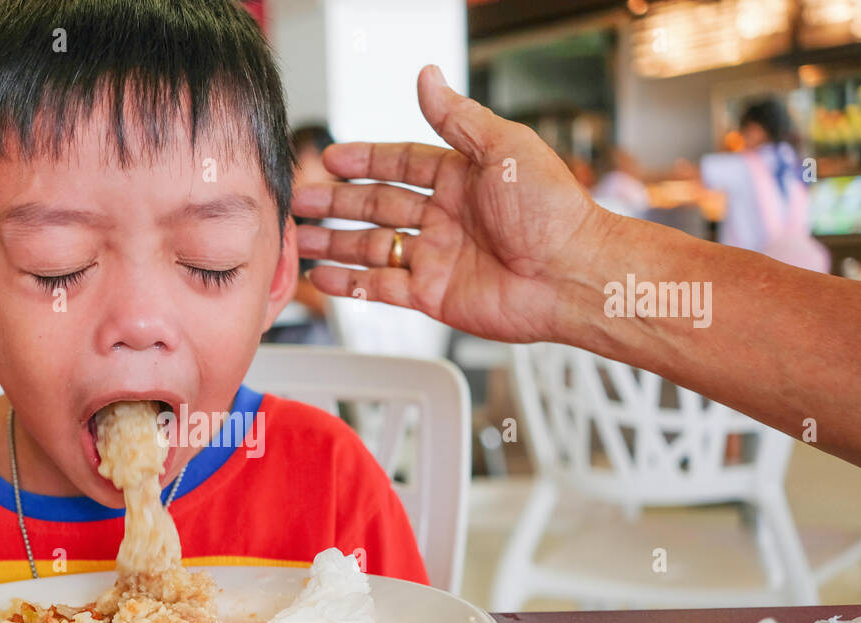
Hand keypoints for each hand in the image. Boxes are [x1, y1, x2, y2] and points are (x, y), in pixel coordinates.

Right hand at [292, 65, 614, 344]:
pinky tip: (324, 278)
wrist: (571, 274)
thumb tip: (428, 77)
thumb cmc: (552, 211)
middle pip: (377, 205)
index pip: (400, 163)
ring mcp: (437, 257)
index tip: (330, 159)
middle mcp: (445, 217)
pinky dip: (351, 285)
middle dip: (337, 202)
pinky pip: (382, 287)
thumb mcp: (503, 148)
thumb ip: (457, 117)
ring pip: (372, 247)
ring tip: (301, 240)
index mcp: (461, 177)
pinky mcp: (433, 295)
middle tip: (301, 200)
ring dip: (336, 243)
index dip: (364, 160)